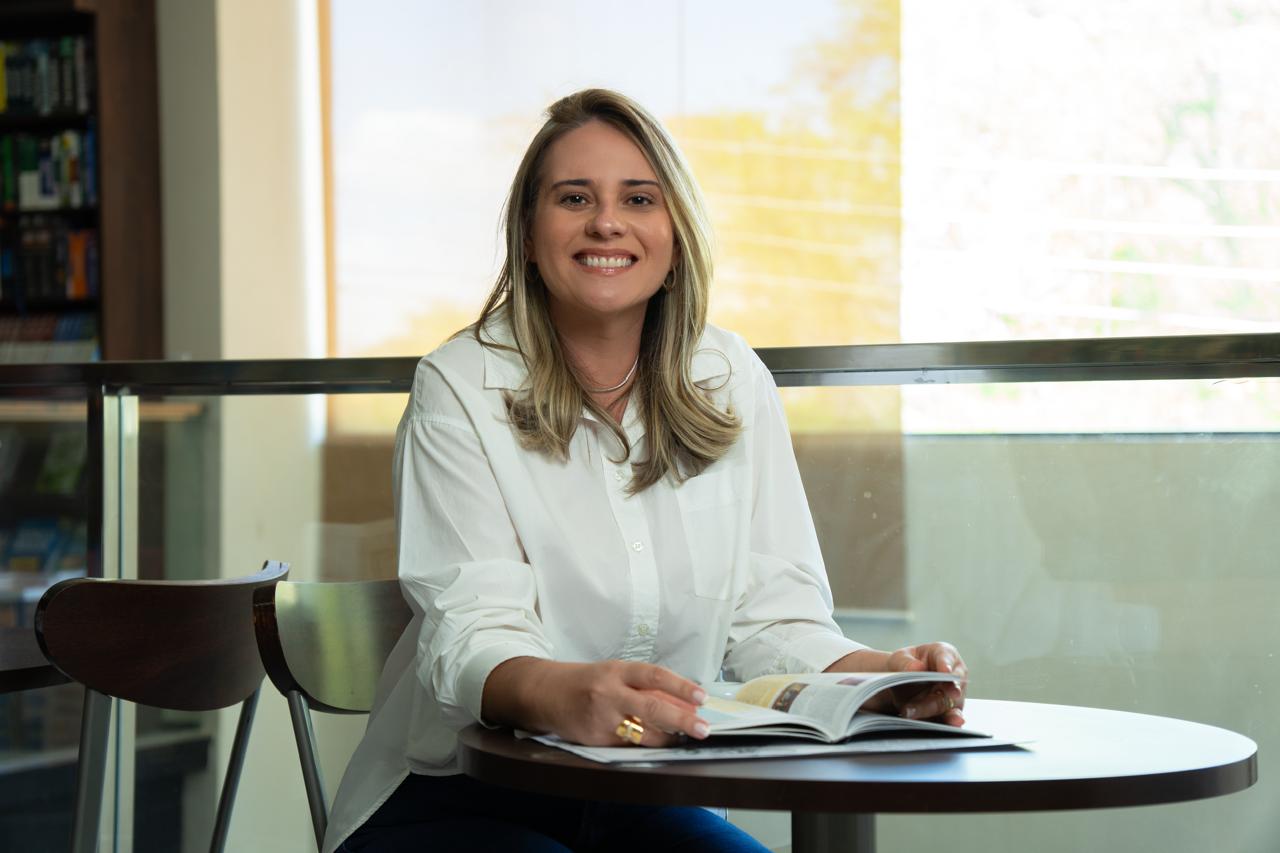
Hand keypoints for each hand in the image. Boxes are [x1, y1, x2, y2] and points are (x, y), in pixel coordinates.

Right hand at [483, 658, 709, 746]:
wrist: (543, 694)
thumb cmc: (585, 681)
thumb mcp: (613, 674)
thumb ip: (643, 686)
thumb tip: (682, 701)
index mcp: (616, 670)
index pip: (654, 676)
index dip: (680, 686)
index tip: (702, 696)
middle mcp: (608, 693)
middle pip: (652, 707)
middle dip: (682, 719)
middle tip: (703, 727)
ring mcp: (601, 719)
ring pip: (643, 733)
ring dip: (669, 737)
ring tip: (687, 737)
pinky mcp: (595, 740)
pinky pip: (628, 745)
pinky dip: (647, 745)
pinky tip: (661, 744)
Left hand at [825, 642, 967, 726]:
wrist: (903, 683)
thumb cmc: (906, 664)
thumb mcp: (900, 658)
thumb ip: (905, 662)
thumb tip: (917, 668)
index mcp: (946, 654)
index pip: (947, 659)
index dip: (946, 666)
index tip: (945, 672)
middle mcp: (956, 676)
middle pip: (950, 687)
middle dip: (937, 695)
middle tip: (931, 697)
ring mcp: (955, 697)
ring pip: (947, 706)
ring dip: (929, 711)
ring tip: (909, 712)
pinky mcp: (948, 713)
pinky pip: (945, 721)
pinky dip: (938, 725)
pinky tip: (929, 727)